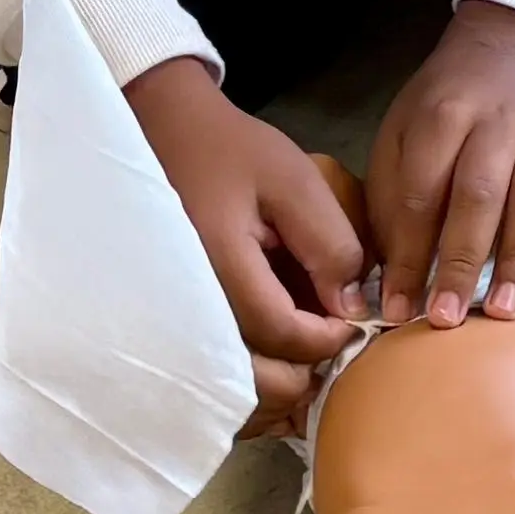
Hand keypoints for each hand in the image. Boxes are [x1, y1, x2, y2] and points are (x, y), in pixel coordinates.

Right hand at [124, 58, 363, 430]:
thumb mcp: (294, 181)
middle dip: (299, 372)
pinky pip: (203, 366)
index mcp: (215, 264)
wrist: (161, 132)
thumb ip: (329, 243)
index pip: (278, 331)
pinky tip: (270, 345)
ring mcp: (165, 315)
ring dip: (270, 378)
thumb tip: (350, 306)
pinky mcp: (163, 317)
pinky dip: (241, 370)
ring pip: (223, 380)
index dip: (326, 339)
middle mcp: (182, 302)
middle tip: (329, 345)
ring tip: (305, 348)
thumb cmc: (230, 151)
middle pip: (246, 375)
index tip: (353, 325)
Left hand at [368, 0, 514, 328]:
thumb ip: (394, 195)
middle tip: (447, 318)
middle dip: (462, 261)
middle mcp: (501, 117)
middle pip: (481, 193)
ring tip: (504, 313)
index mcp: (444, 112)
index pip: (423, 190)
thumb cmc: (448, 106)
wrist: (514, 50)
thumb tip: (386, 277)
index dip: (409, 253)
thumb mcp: (403, 132)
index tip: (398, 308)